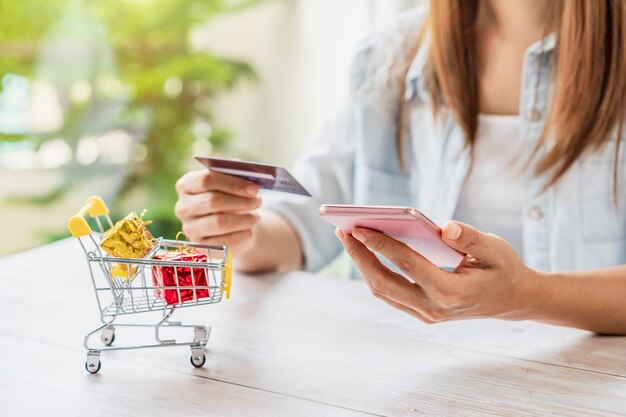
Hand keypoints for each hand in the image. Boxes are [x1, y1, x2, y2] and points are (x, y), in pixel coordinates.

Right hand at [175, 170, 261, 253]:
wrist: (230, 225)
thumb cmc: (230, 198)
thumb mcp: (231, 185)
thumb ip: (236, 180)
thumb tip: (252, 186)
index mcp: (186, 185)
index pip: (206, 180)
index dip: (233, 184)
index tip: (254, 188)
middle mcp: (183, 207)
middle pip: (213, 201)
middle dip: (241, 202)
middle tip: (258, 202)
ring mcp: (190, 229)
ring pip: (220, 223)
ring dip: (244, 219)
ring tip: (256, 217)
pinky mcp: (201, 247)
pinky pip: (227, 241)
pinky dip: (243, 234)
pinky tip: (250, 230)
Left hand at [336, 221, 537, 322]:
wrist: (512, 300)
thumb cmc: (503, 269)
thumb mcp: (496, 249)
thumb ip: (471, 238)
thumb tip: (444, 227)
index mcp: (451, 292)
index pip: (407, 264)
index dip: (380, 244)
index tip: (358, 226)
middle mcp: (433, 308)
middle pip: (384, 283)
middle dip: (361, 256)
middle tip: (343, 230)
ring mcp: (426, 314)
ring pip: (383, 291)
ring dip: (364, 265)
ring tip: (349, 238)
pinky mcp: (421, 312)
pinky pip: (390, 294)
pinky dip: (375, 273)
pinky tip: (366, 252)